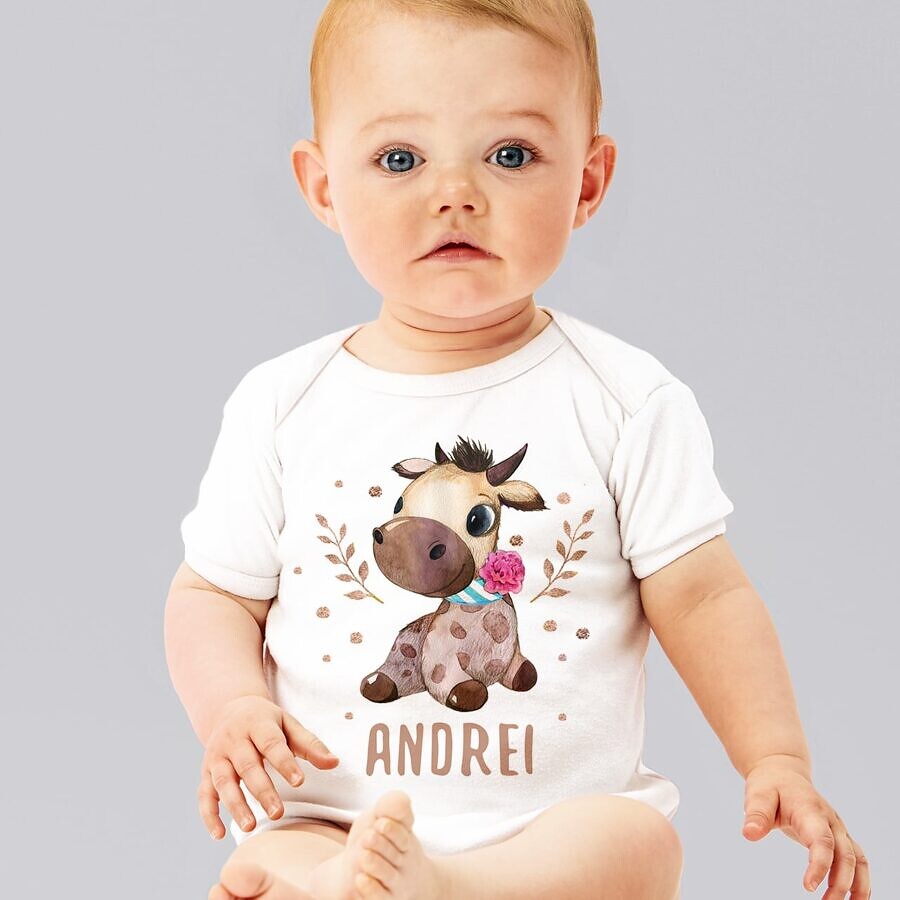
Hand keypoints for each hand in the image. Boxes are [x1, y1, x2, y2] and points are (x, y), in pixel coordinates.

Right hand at [198, 695, 339, 839]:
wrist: (229, 707)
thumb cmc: (266, 720)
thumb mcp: (289, 723)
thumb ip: (310, 744)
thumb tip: (334, 762)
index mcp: (257, 723)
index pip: (271, 744)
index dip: (284, 762)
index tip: (299, 782)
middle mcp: (234, 739)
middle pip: (247, 765)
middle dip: (262, 790)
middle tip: (277, 813)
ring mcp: (217, 755)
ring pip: (222, 781)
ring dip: (235, 805)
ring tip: (250, 826)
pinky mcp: (205, 771)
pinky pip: (203, 794)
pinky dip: (208, 814)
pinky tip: (218, 834)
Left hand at [742, 756, 869, 897]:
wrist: (783, 774)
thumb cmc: (769, 786)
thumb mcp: (757, 794)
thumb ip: (756, 814)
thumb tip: (749, 835)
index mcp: (810, 810)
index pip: (822, 840)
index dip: (819, 864)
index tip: (808, 887)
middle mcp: (831, 820)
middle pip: (845, 854)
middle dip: (840, 883)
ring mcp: (838, 829)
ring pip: (858, 859)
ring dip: (857, 886)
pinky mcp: (840, 837)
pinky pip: (858, 860)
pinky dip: (860, 881)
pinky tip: (853, 899)